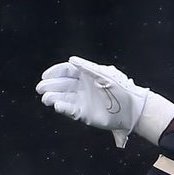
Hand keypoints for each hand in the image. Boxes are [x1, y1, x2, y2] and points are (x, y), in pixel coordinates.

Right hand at [35, 56, 173, 147]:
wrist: (133, 109)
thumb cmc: (121, 88)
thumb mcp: (104, 74)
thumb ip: (87, 67)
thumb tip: (71, 60)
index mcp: (86, 75)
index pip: (66, 71)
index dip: (55, 73)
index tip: (45, 75)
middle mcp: (82, 87)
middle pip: (62, 85)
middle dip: (51, 86)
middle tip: (40, 88)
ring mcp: (83, 101)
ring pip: (64, 98)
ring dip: (54, 97)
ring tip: (46, 98)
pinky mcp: (85, 114)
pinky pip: (71, 110)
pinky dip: (63, 108)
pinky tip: (56, 106)